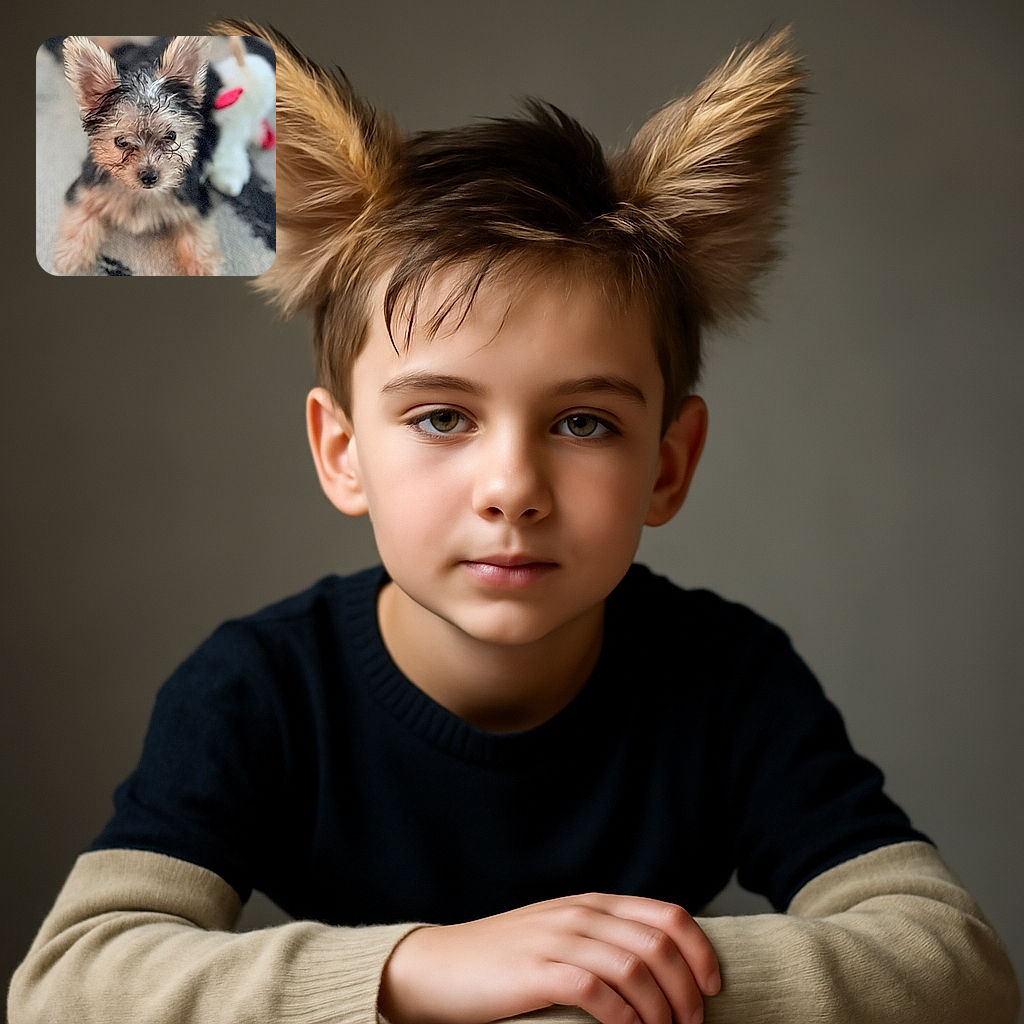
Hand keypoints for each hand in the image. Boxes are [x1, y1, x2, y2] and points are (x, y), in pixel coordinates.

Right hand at [378, 892, 719, 1023]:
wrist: (439, 967)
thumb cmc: (504, 960)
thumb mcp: (561, 933)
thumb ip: (604, 937)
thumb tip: (659, 966)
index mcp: (593, 903)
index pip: (668, 915)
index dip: (700, 951)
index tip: (713, 987)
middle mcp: (581, 914)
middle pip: (659, 945)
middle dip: (688, 990)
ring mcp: (558, 939)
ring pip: (635, 968)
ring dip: (661, 1010)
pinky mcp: (537, 971)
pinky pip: (597, 991)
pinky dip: (623, 1018)